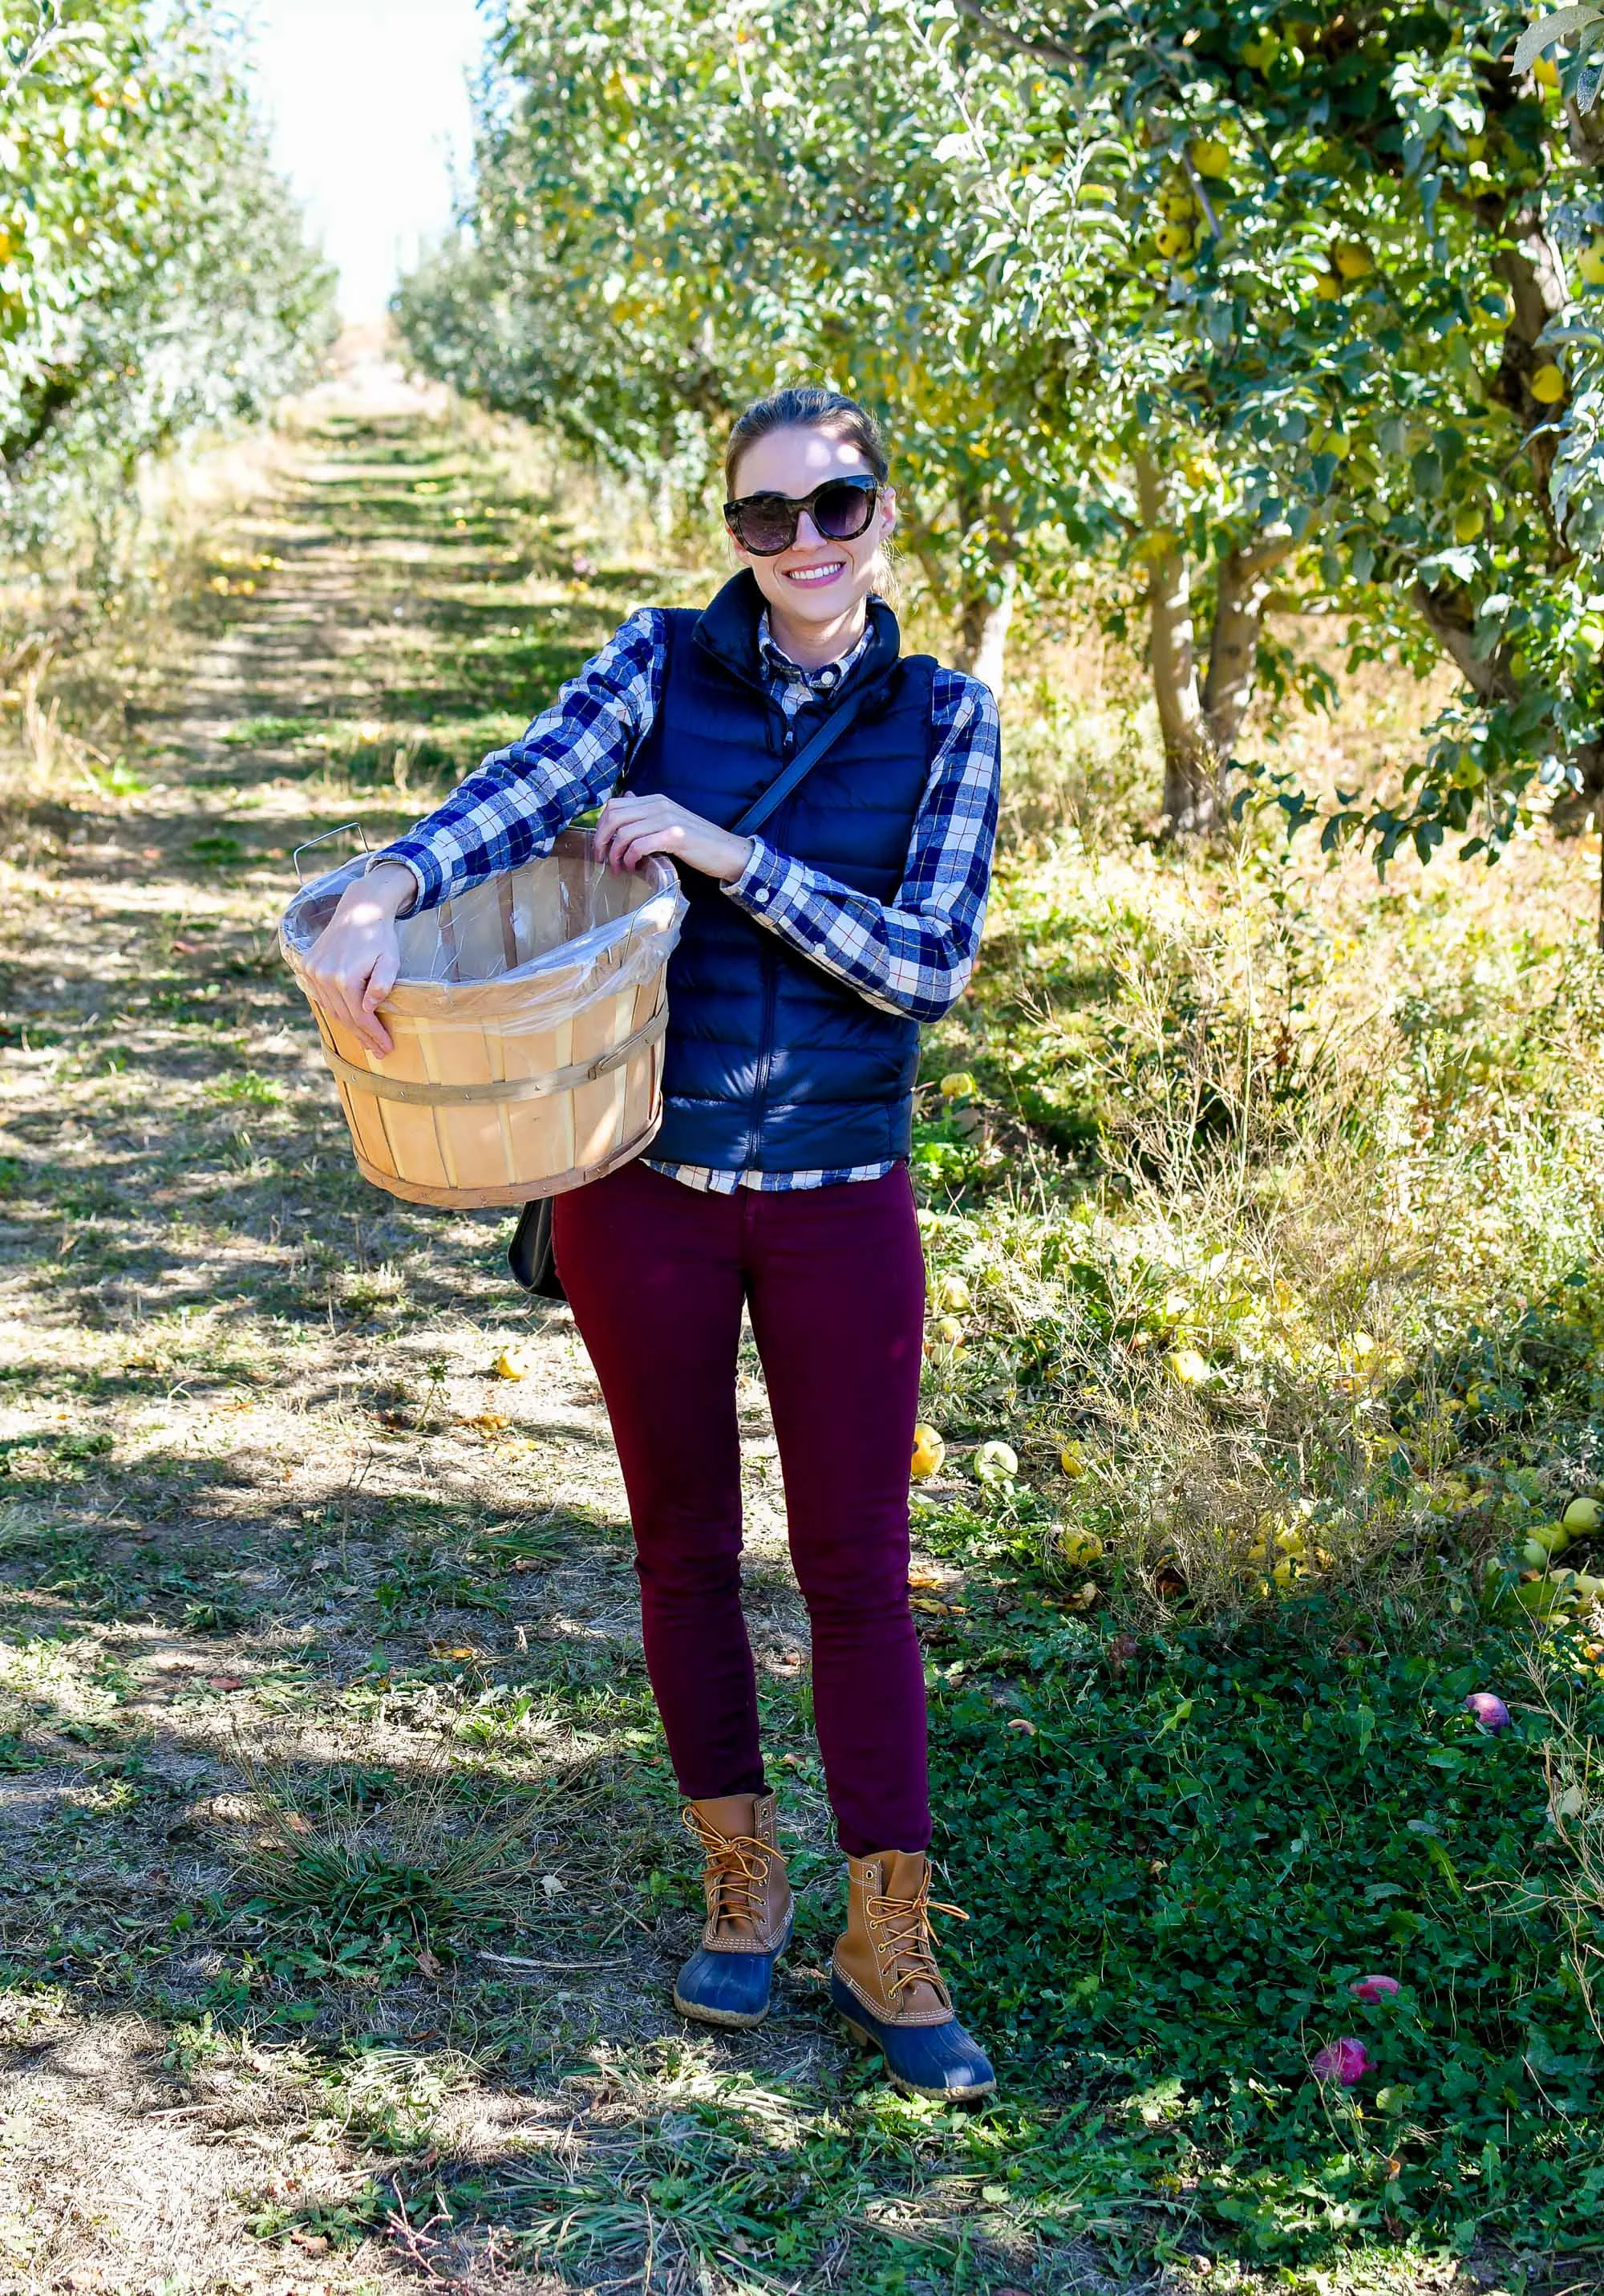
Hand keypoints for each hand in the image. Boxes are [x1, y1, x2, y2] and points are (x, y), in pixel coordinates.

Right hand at [300, 861, 415, 1055]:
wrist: (359, 909)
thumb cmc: (380, 936)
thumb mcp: (390, 960)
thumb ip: (382, 984)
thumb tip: (368, 1008)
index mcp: (344, 977)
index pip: (360, 1017)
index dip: (374, 1035)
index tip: (387, 1048)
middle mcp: (323, 976)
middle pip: (345, 1017)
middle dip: (363, 1036)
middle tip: (378, 1051)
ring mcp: (312, 971)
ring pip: (331, 1009)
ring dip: (349, 1026)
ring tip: (366, 1040)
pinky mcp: (306, 965)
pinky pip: (321, 996)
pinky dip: (335, 1009)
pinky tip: (348, 1019)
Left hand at [593, 793, 752, 883]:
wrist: (727, 851)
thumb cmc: (698, 841)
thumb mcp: (670, 821)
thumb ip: (647, 812)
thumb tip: (627, 797)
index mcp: (656, 800)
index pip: (614, 805)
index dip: (600, 827)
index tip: (601, 846)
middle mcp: (659, 805)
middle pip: (613, 816)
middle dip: (601, 840)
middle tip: (603, 860)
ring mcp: (668, 819)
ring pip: (624, 832)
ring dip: (616, 854)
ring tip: (619, 868)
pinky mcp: (675, 837)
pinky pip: (640, 845)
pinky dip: (631, 858)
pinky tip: (634, 867)